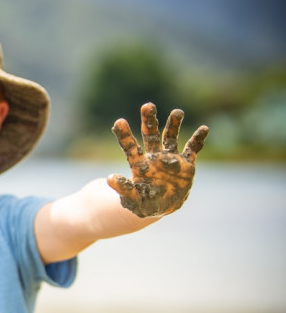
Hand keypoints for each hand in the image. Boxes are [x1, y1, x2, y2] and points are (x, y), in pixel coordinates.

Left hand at [107, 103, 208, 217]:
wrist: (163, 206)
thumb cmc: (144, 203)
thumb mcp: (132, 199)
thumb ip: (123, 189)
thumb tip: (109, 178)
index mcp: (139, 163)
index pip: (129, 146)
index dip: (124, 135)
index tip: (118, 122)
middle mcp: (153, 156)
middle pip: (150, 134)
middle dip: (149, 120)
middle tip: (147, 105)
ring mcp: (170, 159)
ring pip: (171, 137)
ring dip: (174, 125)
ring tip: (177, 112)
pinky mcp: (186, 164)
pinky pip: (193, 149)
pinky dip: (198, 140)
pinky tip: (204, 128)